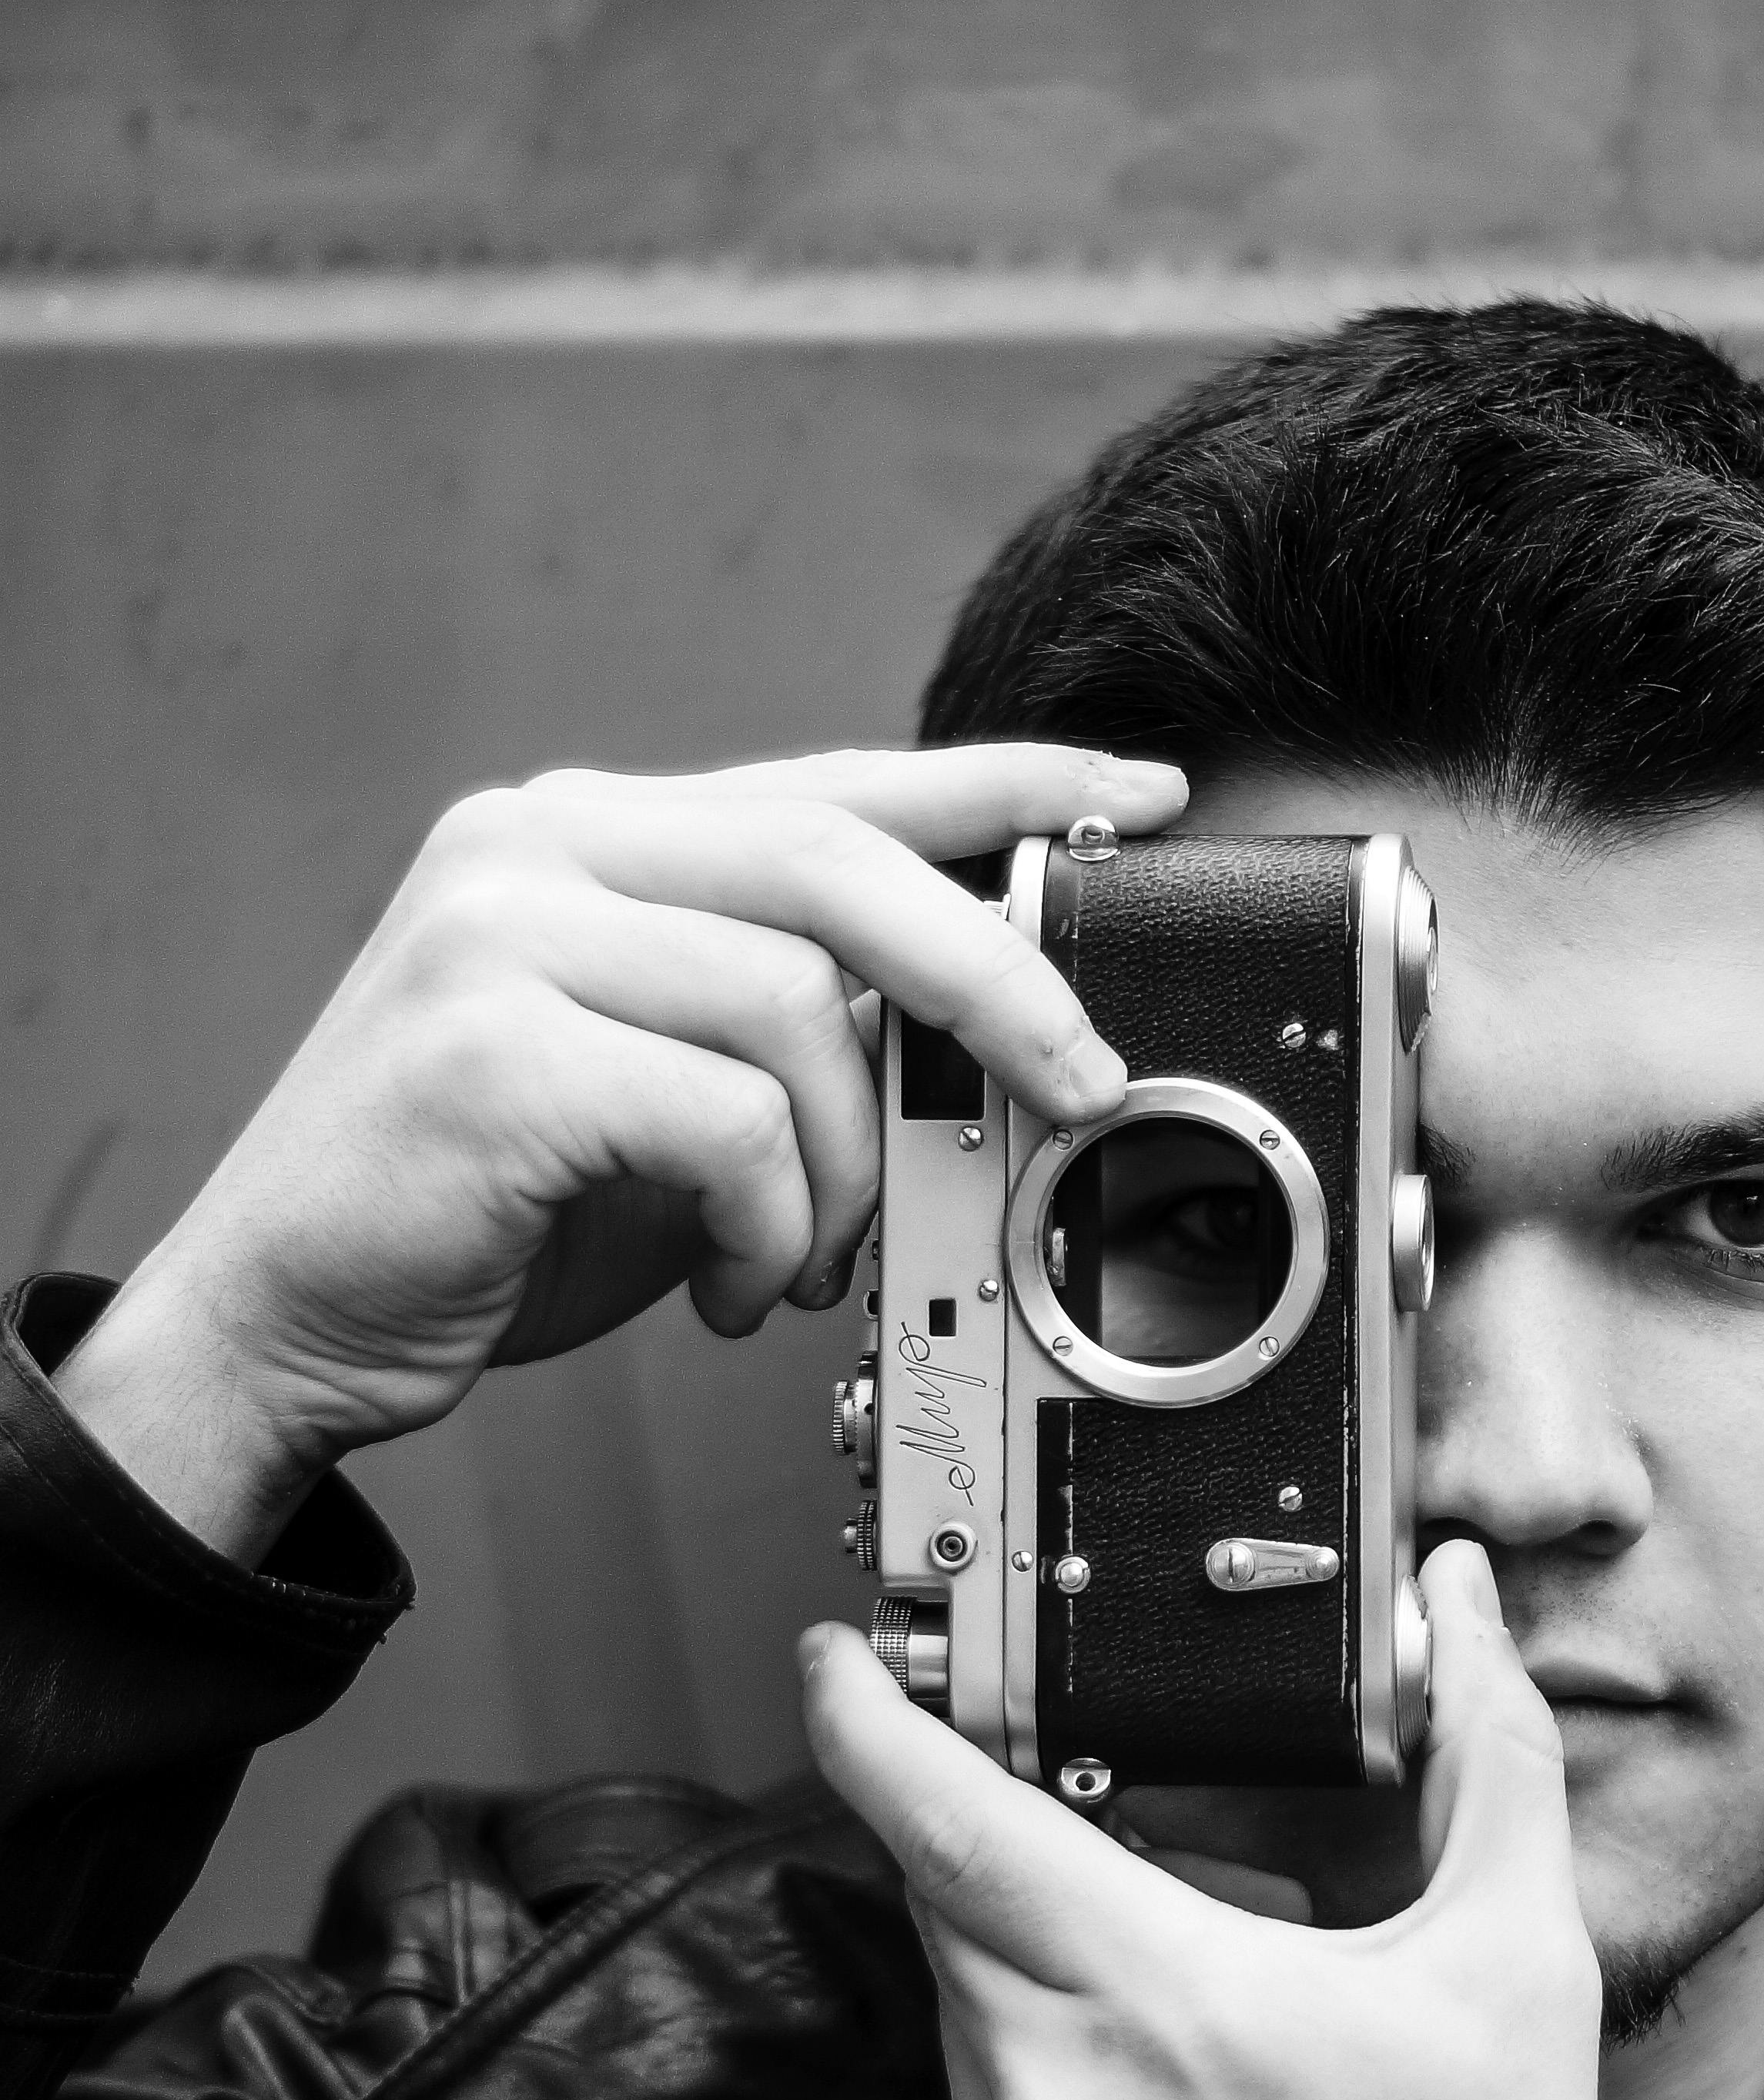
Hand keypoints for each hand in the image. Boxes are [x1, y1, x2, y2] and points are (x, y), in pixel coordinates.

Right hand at [56, 743, 1184, 1557]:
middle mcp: (540, 845)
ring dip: (847, 1165)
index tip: (1137, 802)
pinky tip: (739, 1289)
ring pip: (792, 1006)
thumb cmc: (485, 1212)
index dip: (1006, 789)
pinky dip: (768, 1224)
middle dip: (994, 984)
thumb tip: (973, 1045)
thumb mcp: (668, 1101)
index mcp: (591, 833)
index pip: (838, 781)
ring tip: (811, 1259)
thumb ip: (789, 1038)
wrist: (289, 1317)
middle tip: (1077, 1086)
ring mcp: (501, 934)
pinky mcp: (491, 1052)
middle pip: (841, 867)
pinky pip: (723, 1118)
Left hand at [798, 1545, 1623, 2099]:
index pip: (950, 1825)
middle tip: (1048, 1781)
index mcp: (1165, 2006)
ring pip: (962, 2011)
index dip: (868, 1724)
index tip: (835, 1661)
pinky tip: (1155, 2086)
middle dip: (980, 1825)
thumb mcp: (1522, 1964)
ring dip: (1022, 1952)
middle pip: (944, 1901)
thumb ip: (1489, 1753)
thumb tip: (1465, 1596)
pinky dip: (1038, 2063)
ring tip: (1159, 1956)